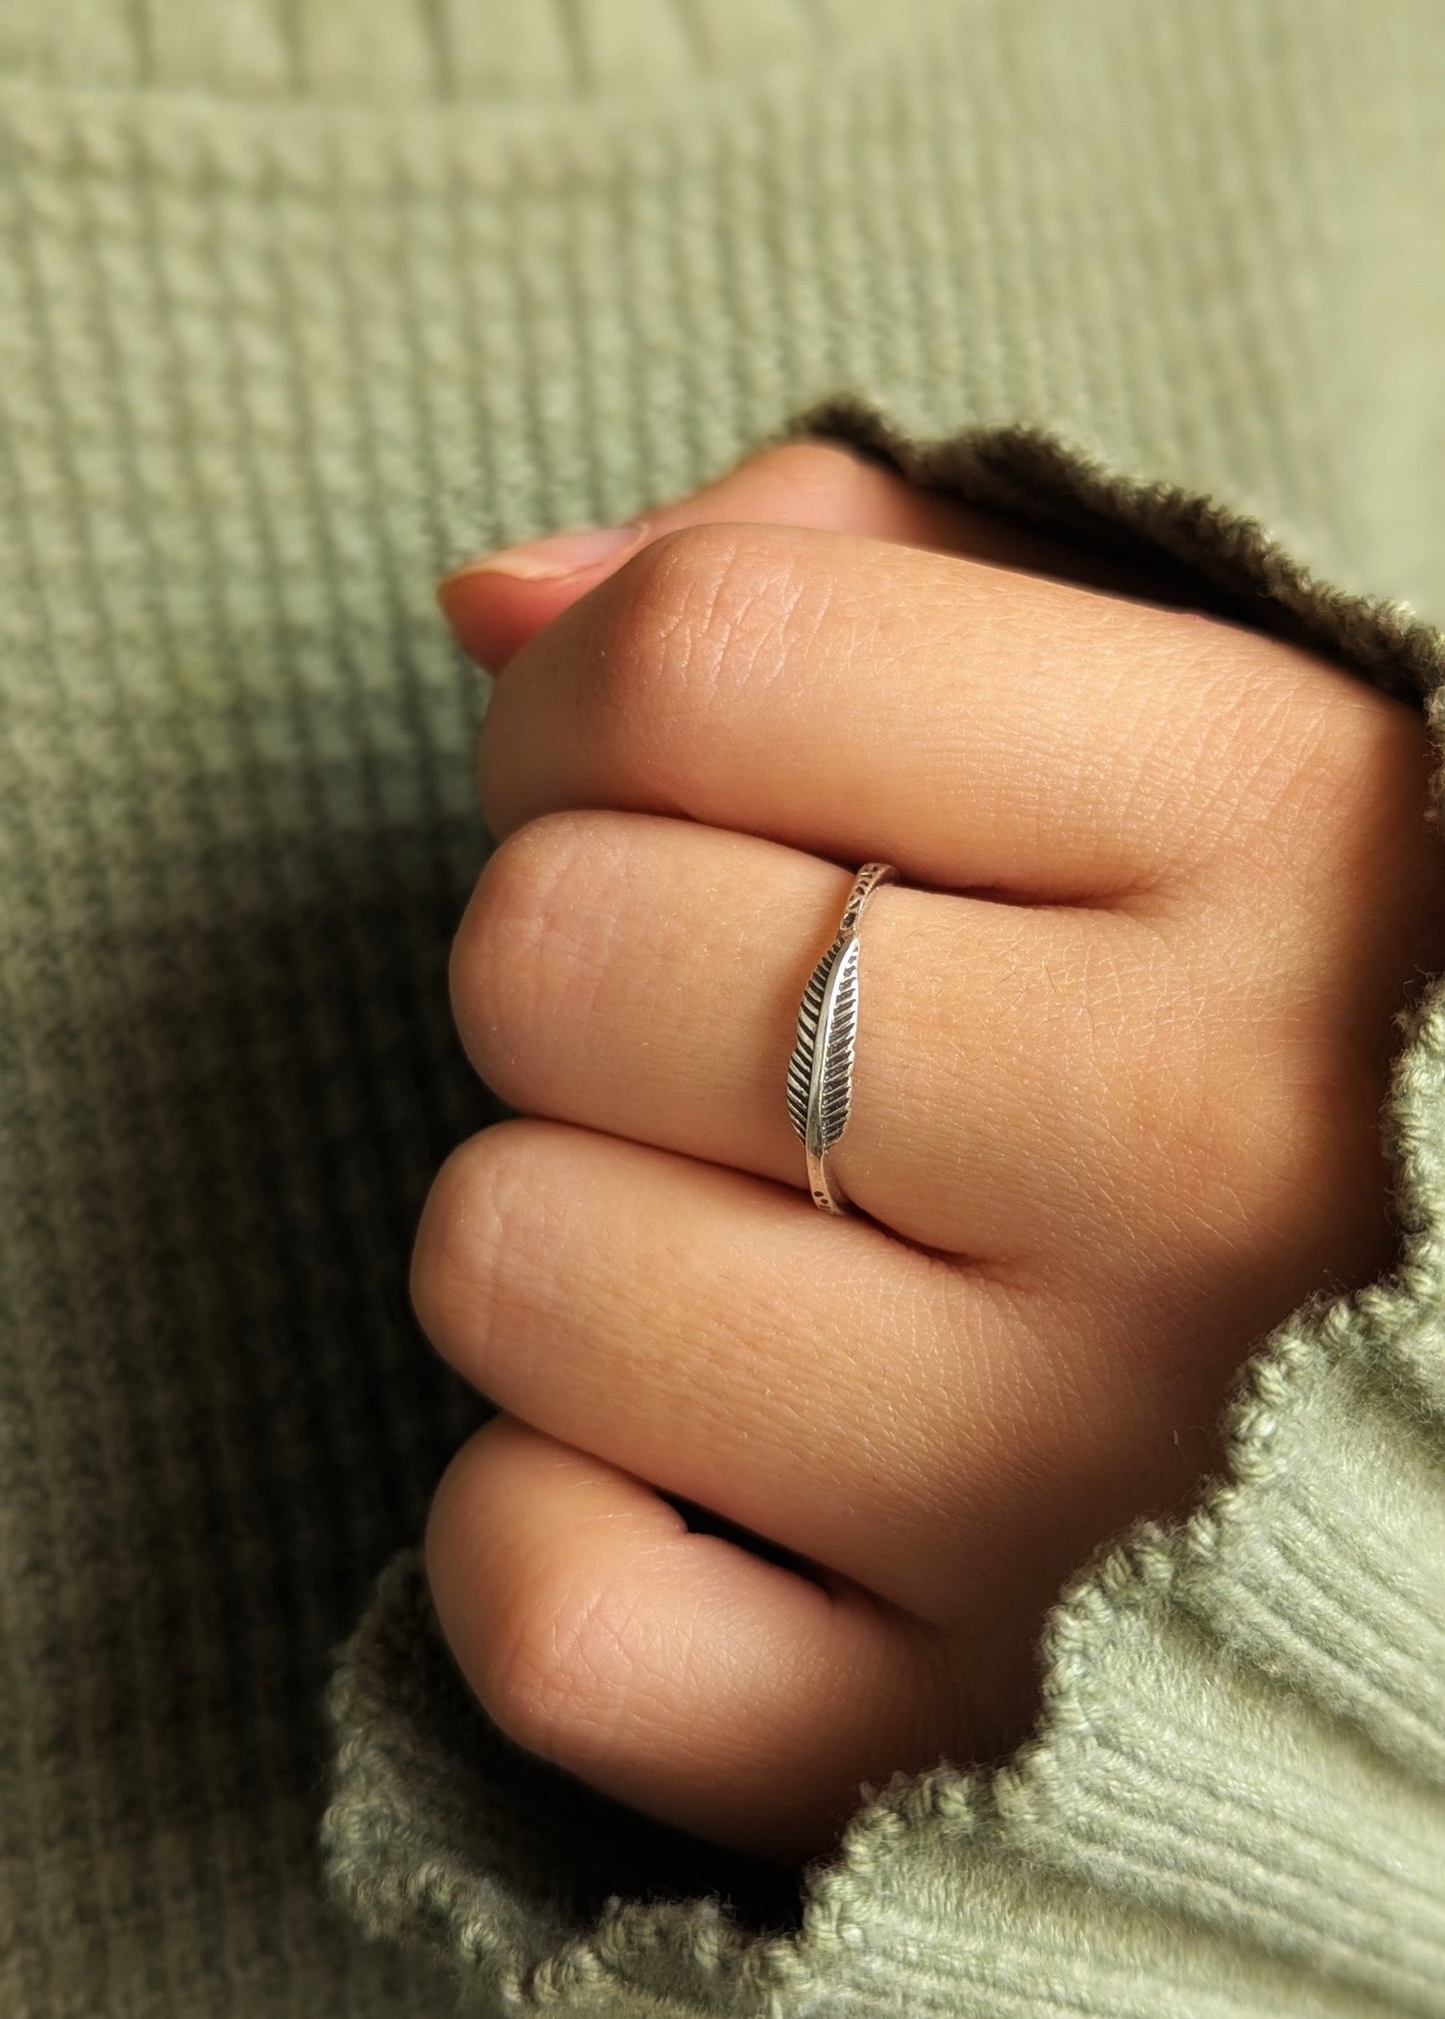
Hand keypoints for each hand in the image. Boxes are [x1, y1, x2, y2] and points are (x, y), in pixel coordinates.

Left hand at [413, 441, 1444, 1862]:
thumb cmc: (1292, 1012)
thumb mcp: (1184, 716)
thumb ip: (858, 583)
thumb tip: (492, 603)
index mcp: (1295, 840)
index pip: (714, 662)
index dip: (590, 692)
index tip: (640, 763)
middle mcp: (1213, 1165)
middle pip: (559, 953)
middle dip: (576, 956)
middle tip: (727, 1026)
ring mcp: (1089, 1491)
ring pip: (515, 1259)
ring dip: (564, 1225)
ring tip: (752, 1238)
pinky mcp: (949, 1744)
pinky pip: (552, 1603)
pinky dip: (552, 1517)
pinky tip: (702, 1465)